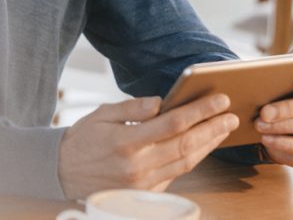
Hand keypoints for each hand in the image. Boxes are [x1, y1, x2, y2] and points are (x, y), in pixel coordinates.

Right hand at [58, 93, 237, 198]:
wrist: (61, 174)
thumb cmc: (82, 140)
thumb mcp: (101, 115)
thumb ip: (132, 108)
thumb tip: (161, 102)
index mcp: (127, 141)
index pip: (173, 123)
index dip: (200, 111)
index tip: (219, 99)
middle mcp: (138, 165)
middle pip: (186, 144)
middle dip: (212, 127)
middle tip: (231, 115)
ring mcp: (143, 183)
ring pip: (186, 162)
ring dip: (209, 145)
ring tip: (223, 129)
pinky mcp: (146, 193)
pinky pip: (176, 175)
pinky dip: (193, 159)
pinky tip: (203, 146)